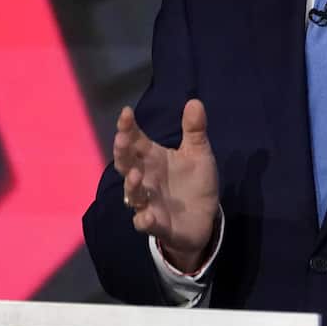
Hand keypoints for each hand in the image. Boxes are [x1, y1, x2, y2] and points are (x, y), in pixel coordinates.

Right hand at [114, 100, 218, 271]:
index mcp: (153, 159)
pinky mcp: (159, 225)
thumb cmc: (195, 183)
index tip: (126, 112)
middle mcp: (145, 179)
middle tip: (122, 138)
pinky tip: (147, 216)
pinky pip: (146, 223)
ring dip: (131, 185)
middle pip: (126, 164)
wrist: (204, 218)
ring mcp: (149, 202)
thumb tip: (194, 101)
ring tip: (134, 174)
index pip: (135, 140)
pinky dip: (144, 220)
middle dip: (122, 152)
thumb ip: (194, 130)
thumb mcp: (199, 154)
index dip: (128, 127)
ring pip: (132, 194)